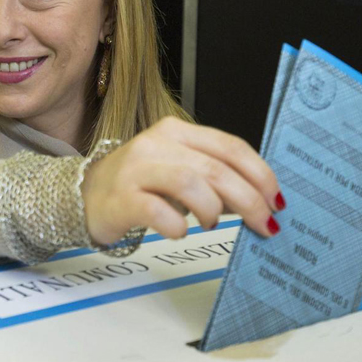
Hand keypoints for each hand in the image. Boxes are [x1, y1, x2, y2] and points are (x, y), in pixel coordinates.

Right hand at [81, 117, 282, 244]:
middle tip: (264, 224)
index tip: (277, 199)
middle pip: (216, 169)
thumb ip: (213, 175)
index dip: (259, 174)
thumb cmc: (139, 185)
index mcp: (176, 131)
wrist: (84, 195)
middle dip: (249, 200)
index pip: (229, 146)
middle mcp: (156, 144)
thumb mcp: (178, 168)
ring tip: (210, 224)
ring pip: (191, 185)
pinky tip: (178, 231)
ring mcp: (136, 169)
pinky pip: (159, 213)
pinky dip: (178, 226)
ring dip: (212, 211)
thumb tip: (259, 199)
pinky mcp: (121, 197)